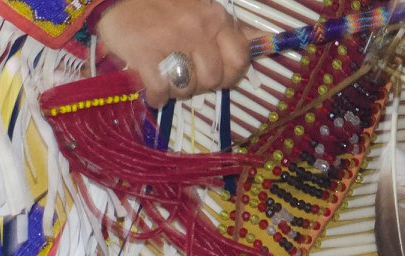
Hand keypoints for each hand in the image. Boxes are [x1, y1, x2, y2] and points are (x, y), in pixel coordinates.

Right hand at [95, 0, 252, 109]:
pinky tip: (152, 91)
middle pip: (213, 79)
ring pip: (187, 87)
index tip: (214, 77)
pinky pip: (160, 91)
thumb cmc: (162, 7)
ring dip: (177, 91)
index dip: (229, 76)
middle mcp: (198, 27)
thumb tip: (259, 42)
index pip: (240, 58)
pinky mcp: (146, 53)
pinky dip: (156, 97)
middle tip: (185, 78)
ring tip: (167, 80)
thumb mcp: (202, 10)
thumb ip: (228, 29)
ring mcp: (172, 40)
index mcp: (215, 18)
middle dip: (200, 86)